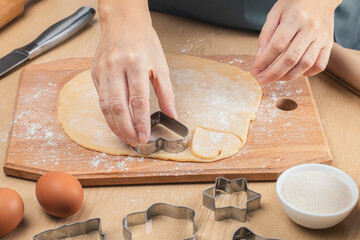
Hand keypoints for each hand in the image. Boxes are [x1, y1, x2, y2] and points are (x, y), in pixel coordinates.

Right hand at [92, 1, 175, 146]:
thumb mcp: (161, 64)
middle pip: (118, 106)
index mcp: (136, 64)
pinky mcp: (95, 74)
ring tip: (125, 137)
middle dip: (126, 129)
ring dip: (115, 126)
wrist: (123, 22)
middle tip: (134, 142)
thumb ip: (166, 92)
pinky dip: (108, 115)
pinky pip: (100, 99)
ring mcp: (102, 71)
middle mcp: (116, 67)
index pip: (138, 100)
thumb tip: (171, 114)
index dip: (141, 122)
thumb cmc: (143, 42)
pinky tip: (116, 123)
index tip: (144, 137)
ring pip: (105, 106)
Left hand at [252, 0, 341, 83]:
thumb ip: (266, 35)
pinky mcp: (329, 44)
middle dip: (274, 73)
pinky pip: (320, 65)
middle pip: (291, 58)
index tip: (255, 70)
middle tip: (262, 80)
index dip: (264, 61)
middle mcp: (310, 29)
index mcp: (294, 19)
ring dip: (288, 76)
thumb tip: (259, 57)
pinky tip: (295, 72)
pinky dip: (306, 73)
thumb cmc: (294, 4)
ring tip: (276, 78)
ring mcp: (321, 37)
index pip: (277, 45)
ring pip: (306, 64)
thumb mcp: (275, 13)